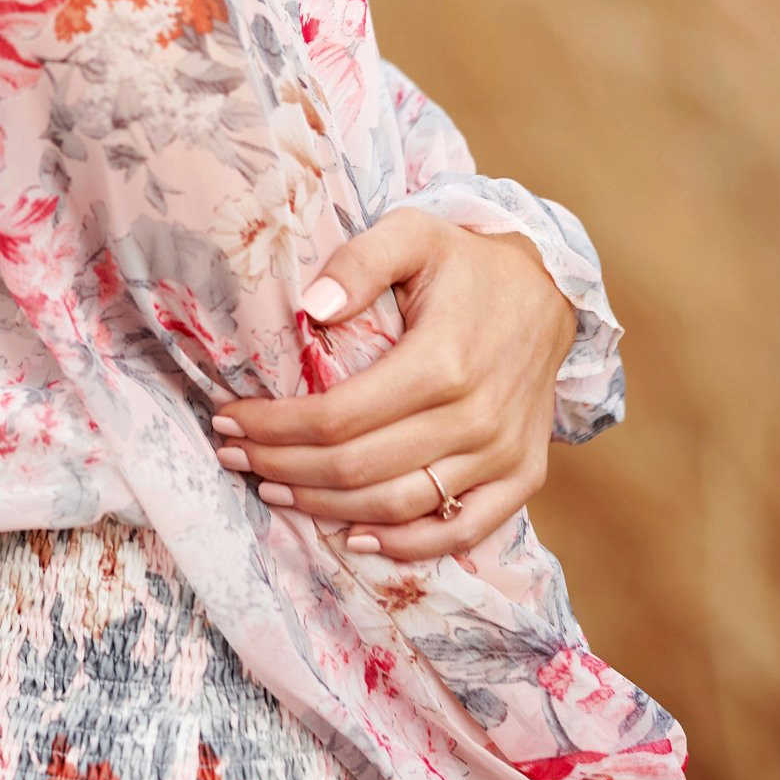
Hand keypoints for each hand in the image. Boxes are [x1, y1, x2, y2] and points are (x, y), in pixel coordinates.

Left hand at [210, 209, 570, 559]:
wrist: (550, 290)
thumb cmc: (468, 263)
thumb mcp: (413, 234)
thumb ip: (360, 261)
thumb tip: (310, 305)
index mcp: (443, 362)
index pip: (338, 417)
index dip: (275, 427)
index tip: (229, 420)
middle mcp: (476, 417)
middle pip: (358, 468)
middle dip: (284, 468)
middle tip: (236, 457)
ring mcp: (503, 453)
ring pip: (399, 505)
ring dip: (327, 508)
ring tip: (274, 491)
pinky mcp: (524, 474)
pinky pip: (462, 529)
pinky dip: (408, 545)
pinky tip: (357, 537)